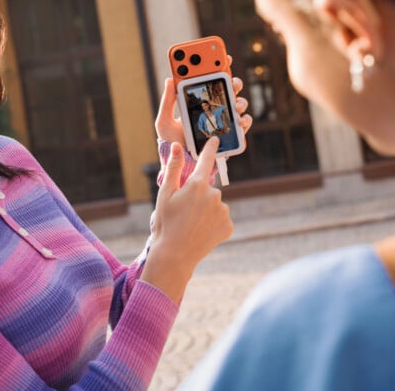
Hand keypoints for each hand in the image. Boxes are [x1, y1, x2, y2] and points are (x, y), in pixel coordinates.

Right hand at [141, 137, 233, 302]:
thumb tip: (177, 145)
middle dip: (199, 196)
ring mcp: (223, 211)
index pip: (206, 160)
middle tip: (184, 212)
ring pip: (215, 204)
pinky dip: (214, 223)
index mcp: (197, 185)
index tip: (215, 139)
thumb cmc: (166, 223)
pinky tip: (202, 232)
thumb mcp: (165, 194)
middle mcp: (215, 195)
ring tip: (192, 224)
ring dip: (207, 211)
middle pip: (208, 189)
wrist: (175, 255)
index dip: (210, 148)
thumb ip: (174, 168)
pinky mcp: (229, 226)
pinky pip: (221, 219)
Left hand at [155, 56, 252, 146]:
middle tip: (230, 80)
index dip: (217, 65)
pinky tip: (240, 119)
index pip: (209, 79)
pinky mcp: (230, 134)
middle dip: (232, 81)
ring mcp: (223, 119)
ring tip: (235, 103)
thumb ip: (167, 101)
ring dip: (239, 100)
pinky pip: (243, 123)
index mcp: (197, 100)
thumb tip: (170, 79)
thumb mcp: (164, 121)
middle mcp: (212, 107)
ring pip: (238, 102)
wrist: (181, 162)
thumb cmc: (171, 141)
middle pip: (227, 88)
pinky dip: (245, 119)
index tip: (223, 56)